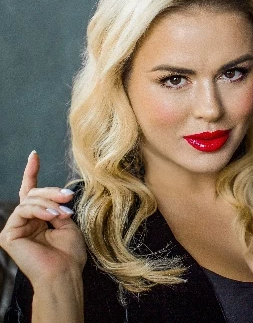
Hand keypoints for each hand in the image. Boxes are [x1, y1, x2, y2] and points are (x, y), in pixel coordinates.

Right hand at [0, 151, 86, 286]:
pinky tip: (52, 216)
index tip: (34, 154)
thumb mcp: (67, 223)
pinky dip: (40, 210)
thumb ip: (57, 207)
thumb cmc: (69, 253)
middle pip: (33, 193)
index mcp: (38, 218)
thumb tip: (55, 195)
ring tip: (64, 212)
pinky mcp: (8, 235)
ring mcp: (15, 228)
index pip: (32, 192)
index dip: (31, 172)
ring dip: (50, 203)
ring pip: (29, 200)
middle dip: (52, 192)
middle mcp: (25, 221)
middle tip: (69, 196)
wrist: (64, 273)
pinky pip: (23, 210)